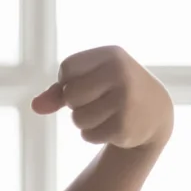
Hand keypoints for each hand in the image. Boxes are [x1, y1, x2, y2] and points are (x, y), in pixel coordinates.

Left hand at [30, 46, 173, 149]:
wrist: (155, 112)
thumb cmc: (115, 90)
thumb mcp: (91, 80)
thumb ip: (58, 92)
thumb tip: (35, 106)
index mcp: (111, 55)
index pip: (66, 69)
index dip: (68, 82)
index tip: (88, 84)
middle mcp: (120, 73)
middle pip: (70, 95)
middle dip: (76, 104)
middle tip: (98, 101)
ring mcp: (124, 100)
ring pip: (77, 118)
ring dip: (84, 121)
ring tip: (106, 114)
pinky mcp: (124, 126)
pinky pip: (87, 135)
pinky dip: (93, 134)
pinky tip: (112, 126)